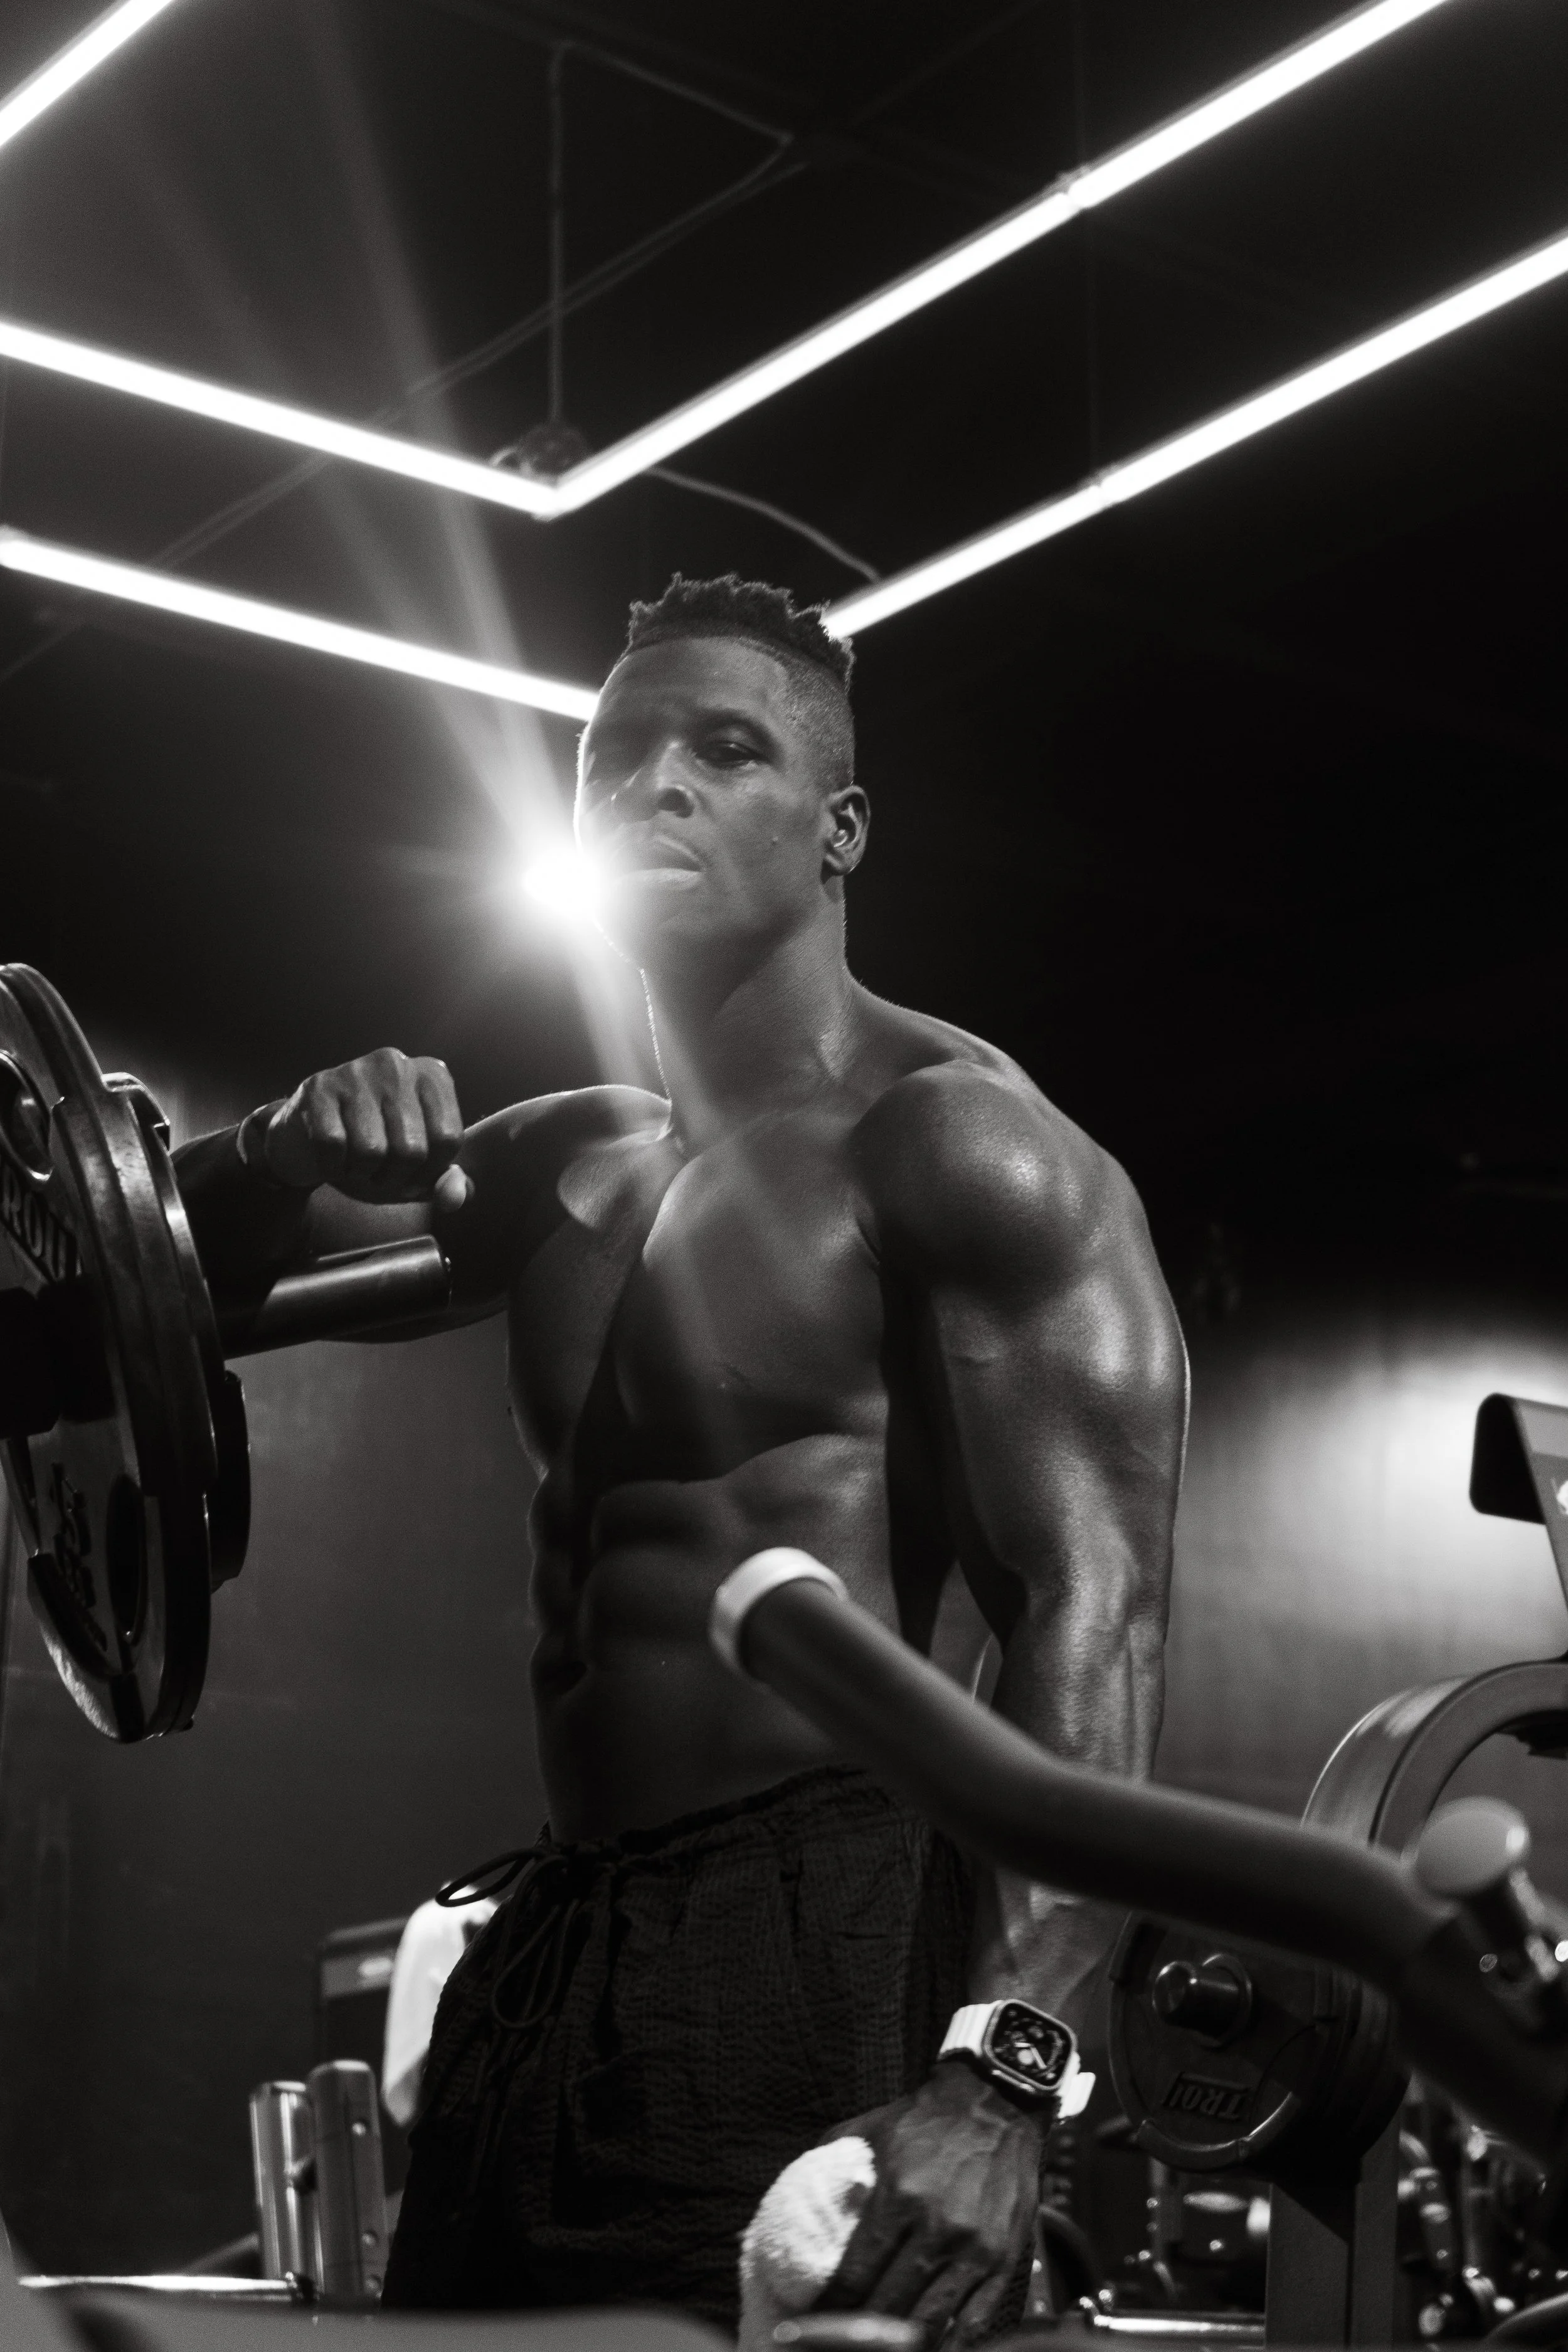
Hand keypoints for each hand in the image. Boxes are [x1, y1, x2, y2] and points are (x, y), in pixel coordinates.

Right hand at [246, 1048, 470, 1206]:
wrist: (306, 1138)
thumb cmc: (373, 1149)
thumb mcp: (416, 1169)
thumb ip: (444, 1182)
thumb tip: (454, 1198)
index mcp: (433, 1076)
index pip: (449, 1140)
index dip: (430, 1173)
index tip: (411, 1175)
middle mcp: (398, 1065)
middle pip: (412, 1149)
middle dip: (394, 1177)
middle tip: (379, 1174)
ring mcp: (356, 1071)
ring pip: (371, 1150)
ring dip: (362, 1174)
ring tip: (356, 1165)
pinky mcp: (318, 1087)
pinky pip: (333, 1145)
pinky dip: (332, 1167)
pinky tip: (333, 1160)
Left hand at [813, 2061, 1044, 2344]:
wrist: (994, 2103)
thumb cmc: (924, 2120)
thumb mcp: (869, 2129)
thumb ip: (831, 2164)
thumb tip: (795, 2200)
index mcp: (897, 2197)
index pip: (854, 2277)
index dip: (830, 2311)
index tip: (813, 2325)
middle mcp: (936, 2228)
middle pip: (889, 2307)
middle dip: (860, 2337)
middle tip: (844, 2344)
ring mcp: (974, 2248)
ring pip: (931, 2322)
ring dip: (904, 2346)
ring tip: (884, 2350)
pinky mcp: (1004, 2258)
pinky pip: (976, 2319)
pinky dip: (953, 2343)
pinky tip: (934, 2349)